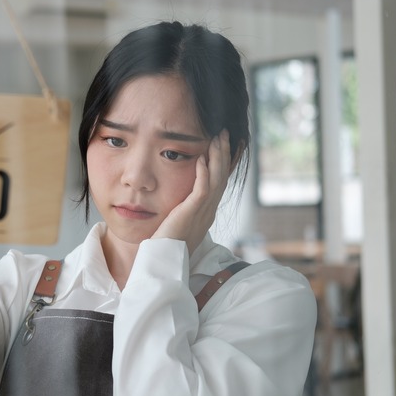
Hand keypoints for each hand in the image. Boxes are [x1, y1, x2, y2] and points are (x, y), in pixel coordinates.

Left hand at [151, 129, 231, 252]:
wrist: (165, 262)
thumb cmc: (168, 244)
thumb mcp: (180, 222)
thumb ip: (184, 209)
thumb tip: (181, 199)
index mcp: (207, 211)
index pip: (220, 182)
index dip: (226, 163)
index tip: (231, 146)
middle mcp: (209, 210)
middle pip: (222, 176)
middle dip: (225, 154)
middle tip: (226, 134)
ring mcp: (203, 212)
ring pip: (216, 180)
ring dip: (217, 157)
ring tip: (218, 138)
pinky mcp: (192, 214)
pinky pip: (202, 190)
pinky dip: (203, 173)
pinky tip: (202, 159)